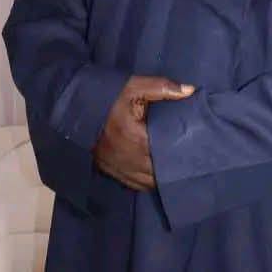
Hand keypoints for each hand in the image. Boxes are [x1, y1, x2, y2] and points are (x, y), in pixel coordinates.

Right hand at [93, 75, 193, 190]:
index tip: (196, 148)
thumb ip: (162, 88)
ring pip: (148, 182)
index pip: (166, 152)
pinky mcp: (110, 172)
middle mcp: (127, 159)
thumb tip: (190, 91)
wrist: (75, 109)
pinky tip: (158, 173)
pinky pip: (135, 184)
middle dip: (174, 167)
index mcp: (135, 138)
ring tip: (177, 168)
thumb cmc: (108, 97)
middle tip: (191, 159)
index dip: (182, 153)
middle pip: (159, 172)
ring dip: (162, 177)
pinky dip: (148, 181)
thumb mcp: (134, 87)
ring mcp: (118, 168)